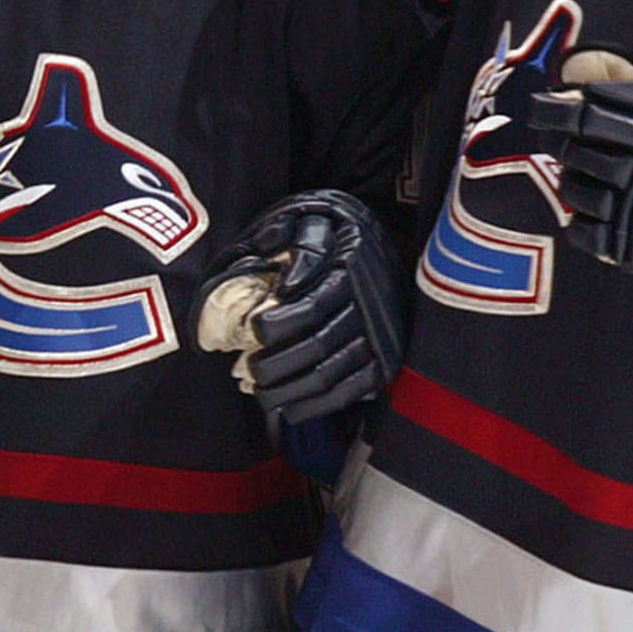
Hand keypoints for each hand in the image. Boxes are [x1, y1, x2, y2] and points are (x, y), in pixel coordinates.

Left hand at [194, 190, 406, 431]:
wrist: (385, 248)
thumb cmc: (339, 235)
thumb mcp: (319, 222)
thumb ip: (302, 244)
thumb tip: (286, 286)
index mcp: (350, 274)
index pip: (312, 307)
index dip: (279, 324)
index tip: (252, 329)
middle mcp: (367, 310)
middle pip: (317, 346)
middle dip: (276, 364)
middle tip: (247, 368)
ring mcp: (377, 341)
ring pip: (329, 374)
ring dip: (289, 390)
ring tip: (259, 391)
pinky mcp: (382, 365)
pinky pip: (348, 393)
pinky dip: (316, 407)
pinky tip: (289, 409)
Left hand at [527, 49, 632, 341]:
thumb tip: (598, 74)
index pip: (588, 110)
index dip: (554, 107)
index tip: (542, 106)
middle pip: (575, 145)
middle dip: (559, 141)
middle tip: (560, 140)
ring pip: (574, 186)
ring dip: (570, 179)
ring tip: (580, 176)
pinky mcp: (632, 246)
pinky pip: (581, 229)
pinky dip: (577, 221)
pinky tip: (589, 212)